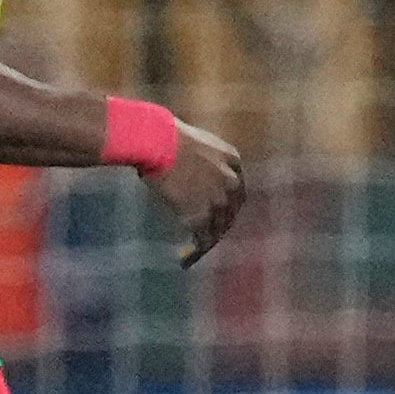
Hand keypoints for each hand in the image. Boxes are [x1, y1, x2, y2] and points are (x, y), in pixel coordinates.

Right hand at [144, 118, 245, 265]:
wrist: (158, 142)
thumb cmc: (164, 135)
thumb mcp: (194, 143)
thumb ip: (200, 160)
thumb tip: (186, 168)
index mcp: (232, 160)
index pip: (236, 187)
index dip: (229, 201)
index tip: (220, 211)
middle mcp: (232, 181)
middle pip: (231, 210)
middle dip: (221, 223)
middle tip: (210, 234)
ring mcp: (219, 200)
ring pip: (218, 227)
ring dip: (208, 240)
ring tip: (197, 250)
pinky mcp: (202, 215)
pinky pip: (203, 238)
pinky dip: (196, 250)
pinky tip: (187, 258)